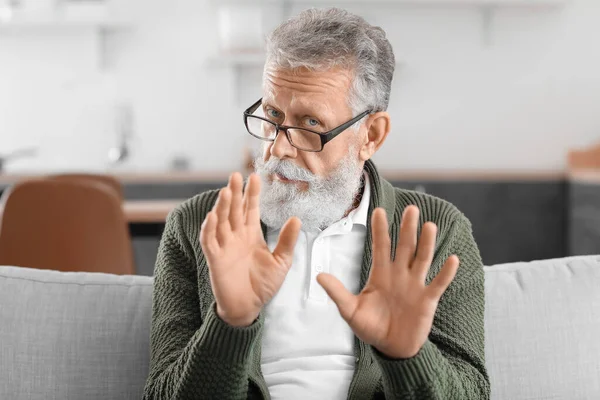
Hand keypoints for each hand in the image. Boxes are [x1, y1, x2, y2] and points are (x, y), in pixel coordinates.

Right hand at [200, 172, 300, 326]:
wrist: (249, 307)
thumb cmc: (264, 284)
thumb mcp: (281, 261)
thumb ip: (286, 240)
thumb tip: (296, 218)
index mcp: (251, 234)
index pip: (250, 209)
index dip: (252, 194)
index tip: (255, 176)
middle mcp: (236, 236)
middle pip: (234, 210)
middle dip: (234, 193)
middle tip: (236, 175)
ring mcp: (224, 246)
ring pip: (221, 221)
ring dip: (222, 206)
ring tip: (226, 191)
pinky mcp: (215, 259)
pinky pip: (209, 241)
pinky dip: (210, 228)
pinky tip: (213, 216)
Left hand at [317, 206, 458, 358]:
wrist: (390, 348)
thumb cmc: (370, 327)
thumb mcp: (350, 310)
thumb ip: (338, 292)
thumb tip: (319, 275)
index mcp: (380, 274)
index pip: (381, 247)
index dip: (380, 230)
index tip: (378, 210)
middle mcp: (399, 275)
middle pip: (404, 247)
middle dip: (407, 229)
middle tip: (411, 209)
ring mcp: (415, 285)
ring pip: (422, 259)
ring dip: (427, 243)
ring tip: (429, 226)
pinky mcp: (427, 300)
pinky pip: (438, 284)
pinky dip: (446, 273)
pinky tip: (452, 259)